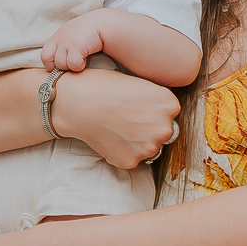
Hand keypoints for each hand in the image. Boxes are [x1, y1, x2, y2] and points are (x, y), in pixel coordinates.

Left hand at [41, 12, 105, 72]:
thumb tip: (59, 63)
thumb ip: (63, 45)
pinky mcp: (75, 47)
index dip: (51, 63)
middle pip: (47, 60)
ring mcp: (66, 43)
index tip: (62, 64)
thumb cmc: (88, 31)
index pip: (44, 55)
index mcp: (56, 37)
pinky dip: (80, 65)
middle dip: (58, 66)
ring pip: (61, 65)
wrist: (101, 23)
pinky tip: (86, 58)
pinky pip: (73, 64)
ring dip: (72, 66)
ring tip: (81, 58)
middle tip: (71, 63)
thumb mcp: (71, 35)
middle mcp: (59, 39)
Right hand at [52, 66, 178, 169]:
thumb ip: (156, 101)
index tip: (137, 106)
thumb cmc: (104, 86)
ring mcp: (148, 147)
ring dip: (136, 142)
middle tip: (126, 118)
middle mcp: (164, 128)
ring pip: (148, 148)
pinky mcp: (131, 161)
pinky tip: (109, 137)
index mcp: (169, 105)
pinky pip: (131, 158)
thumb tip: (161, 115)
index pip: (170, 113)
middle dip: (148, 128)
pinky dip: (122, 151)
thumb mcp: (139, 84)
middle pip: (162, 133)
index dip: (153, 110)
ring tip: (116, 127)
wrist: (76, 102)